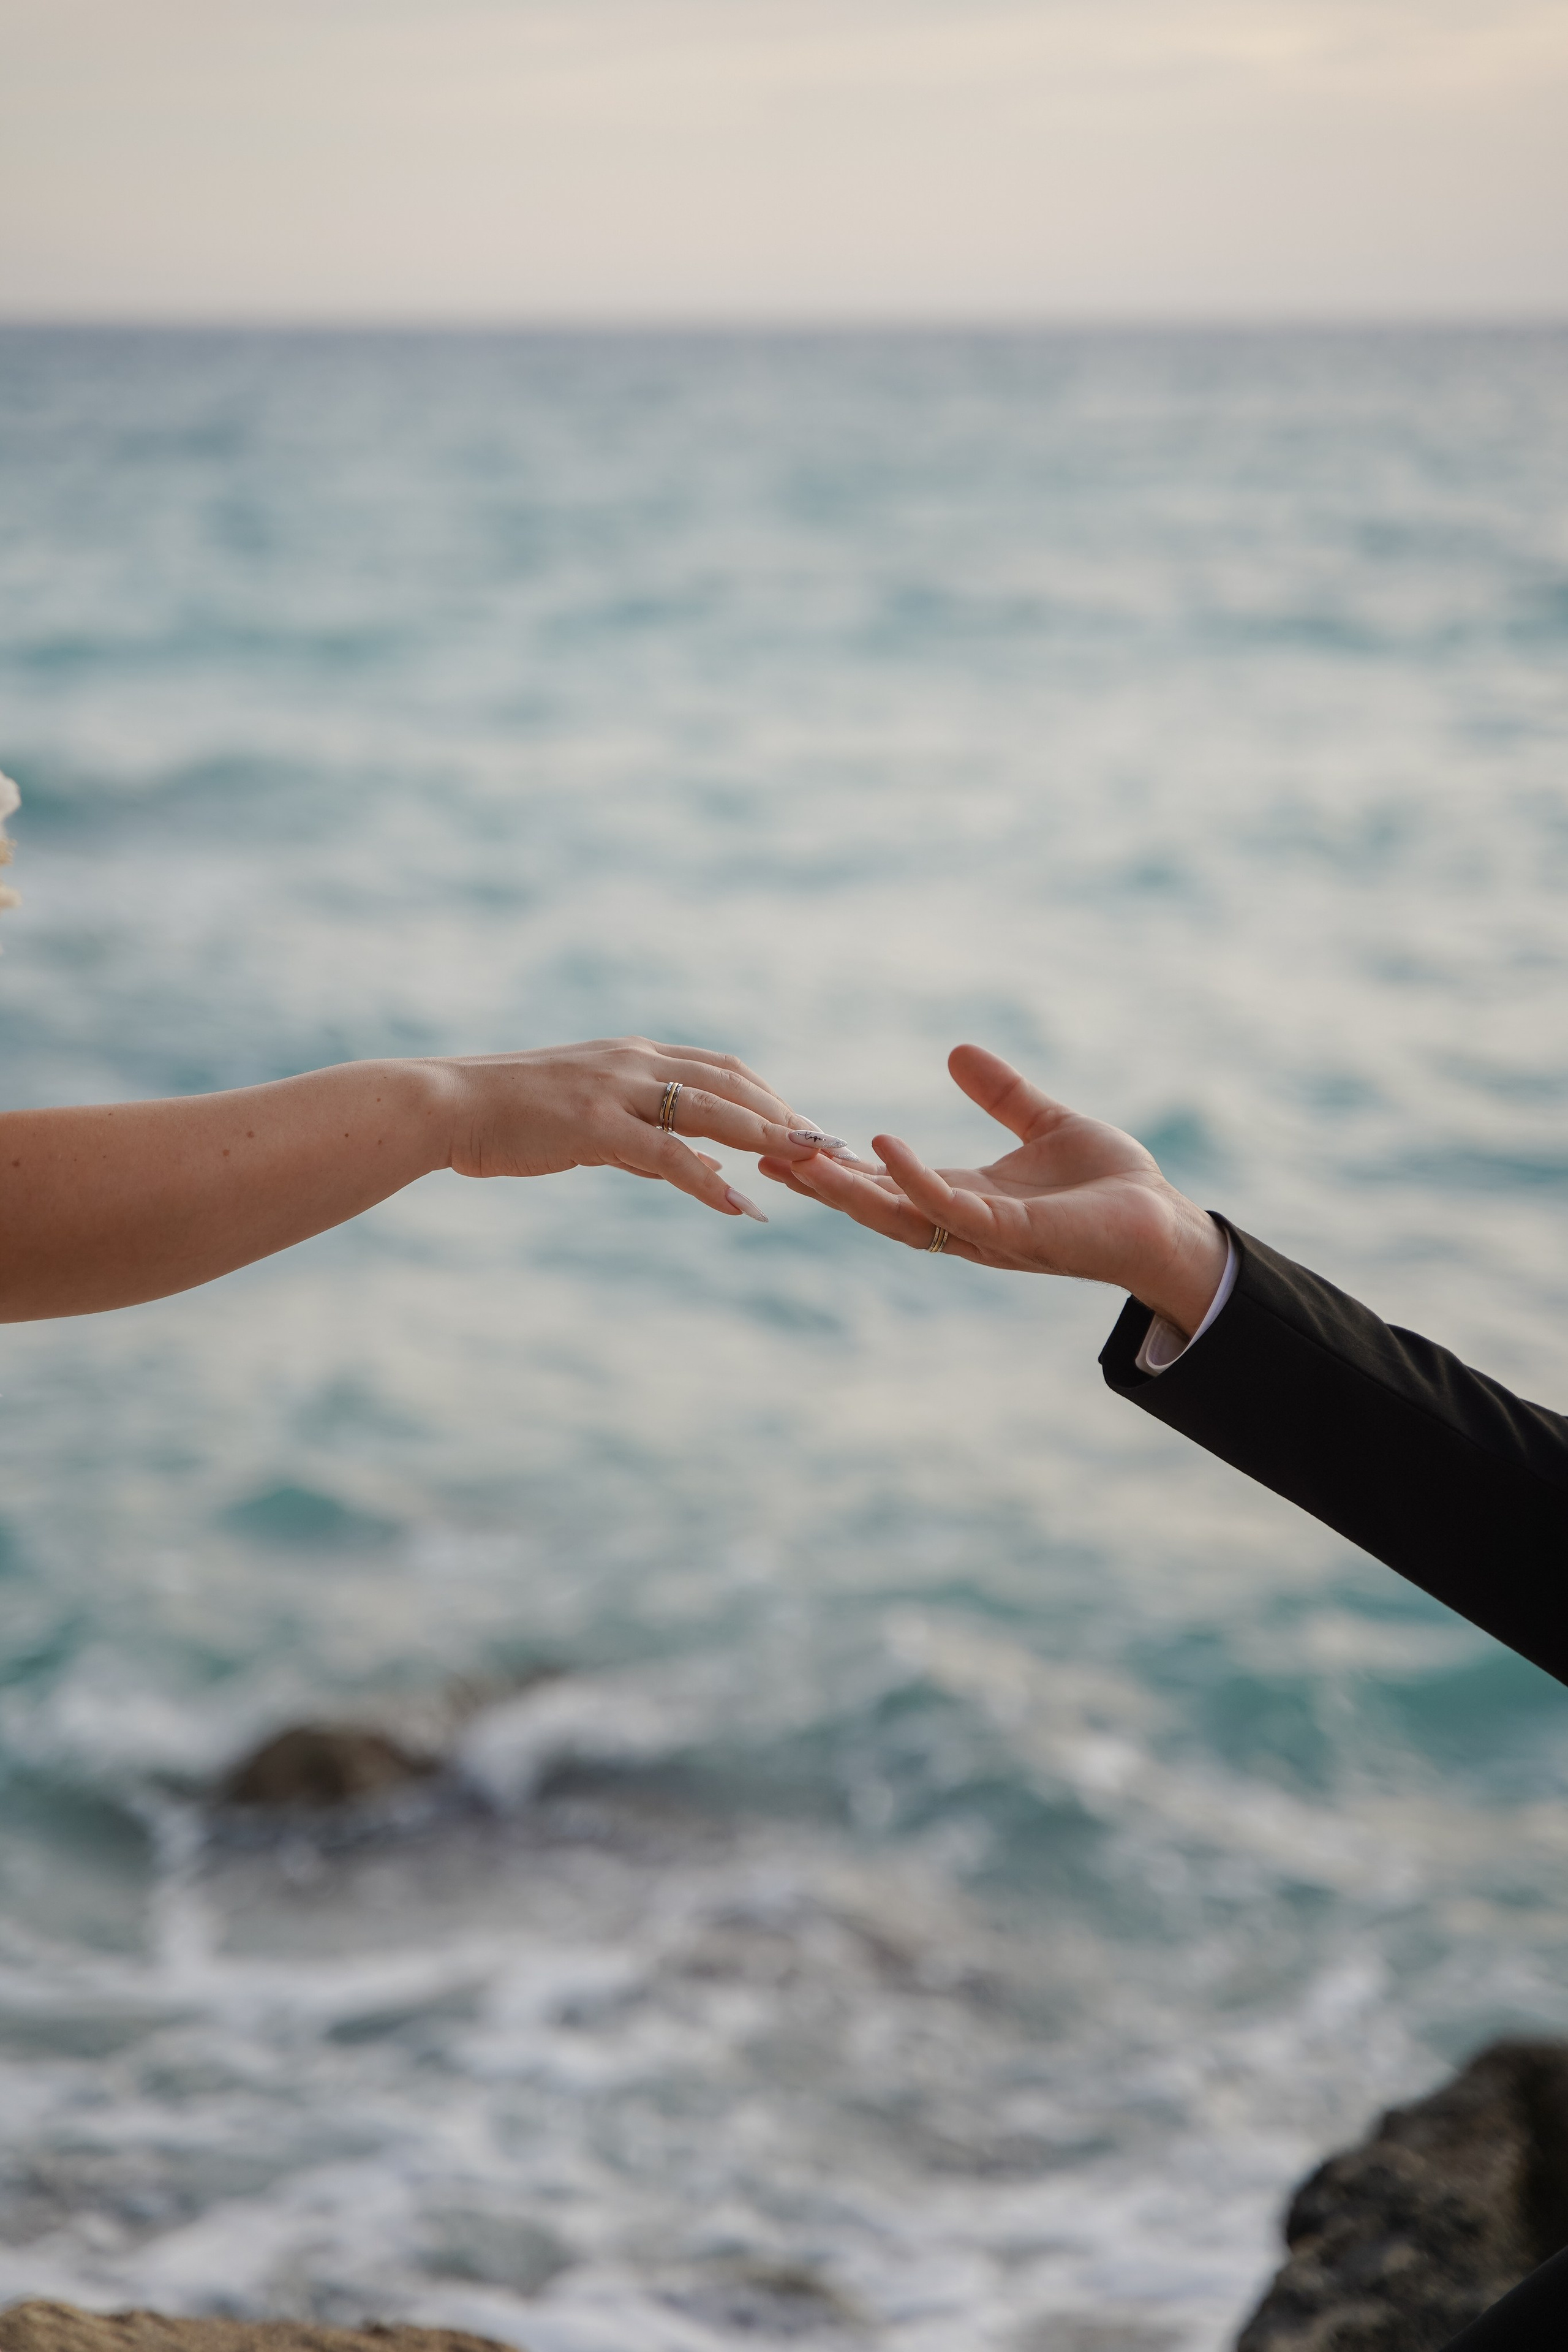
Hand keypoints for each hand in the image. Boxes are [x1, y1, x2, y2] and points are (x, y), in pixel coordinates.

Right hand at [440, 1035, 835, 1220]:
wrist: (446, 1107)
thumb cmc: (509, 1118)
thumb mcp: (585, 1122)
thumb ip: (639, 1143)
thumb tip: (689, 1167)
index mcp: (633, 1055)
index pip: (721, 1068)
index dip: (770, 1096)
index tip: (807, 1126)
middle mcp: (633, 1061)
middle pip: (731, 1083)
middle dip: (787, 1115)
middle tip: (832, 1149)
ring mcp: (615, 1090)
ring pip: (711, 1110)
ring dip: (768, 1138)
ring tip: (812, 1168)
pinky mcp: (594, 1125)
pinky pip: (666, 1153)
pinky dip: (708, 1178)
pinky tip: (740, 1205)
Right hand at [759, 1043, 1228, 1335]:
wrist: (1164, 1224)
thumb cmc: (1111, 1186)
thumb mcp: (1044, 1125)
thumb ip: (1001, 1095)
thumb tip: (955, 1052)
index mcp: (964, 1197)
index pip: (884, 1185)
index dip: (834, 1167)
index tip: (782, 1143)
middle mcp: (963, 1222)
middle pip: (874, 1206)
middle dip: (820, 1184)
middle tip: (762, 1154)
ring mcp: (984, 1230)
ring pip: (898, 1214)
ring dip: (847, 1188)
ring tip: (799, 1156)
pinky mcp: (1015, 1231)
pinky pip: (951, 1207)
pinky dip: (913, 1179)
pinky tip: (883, 1147)